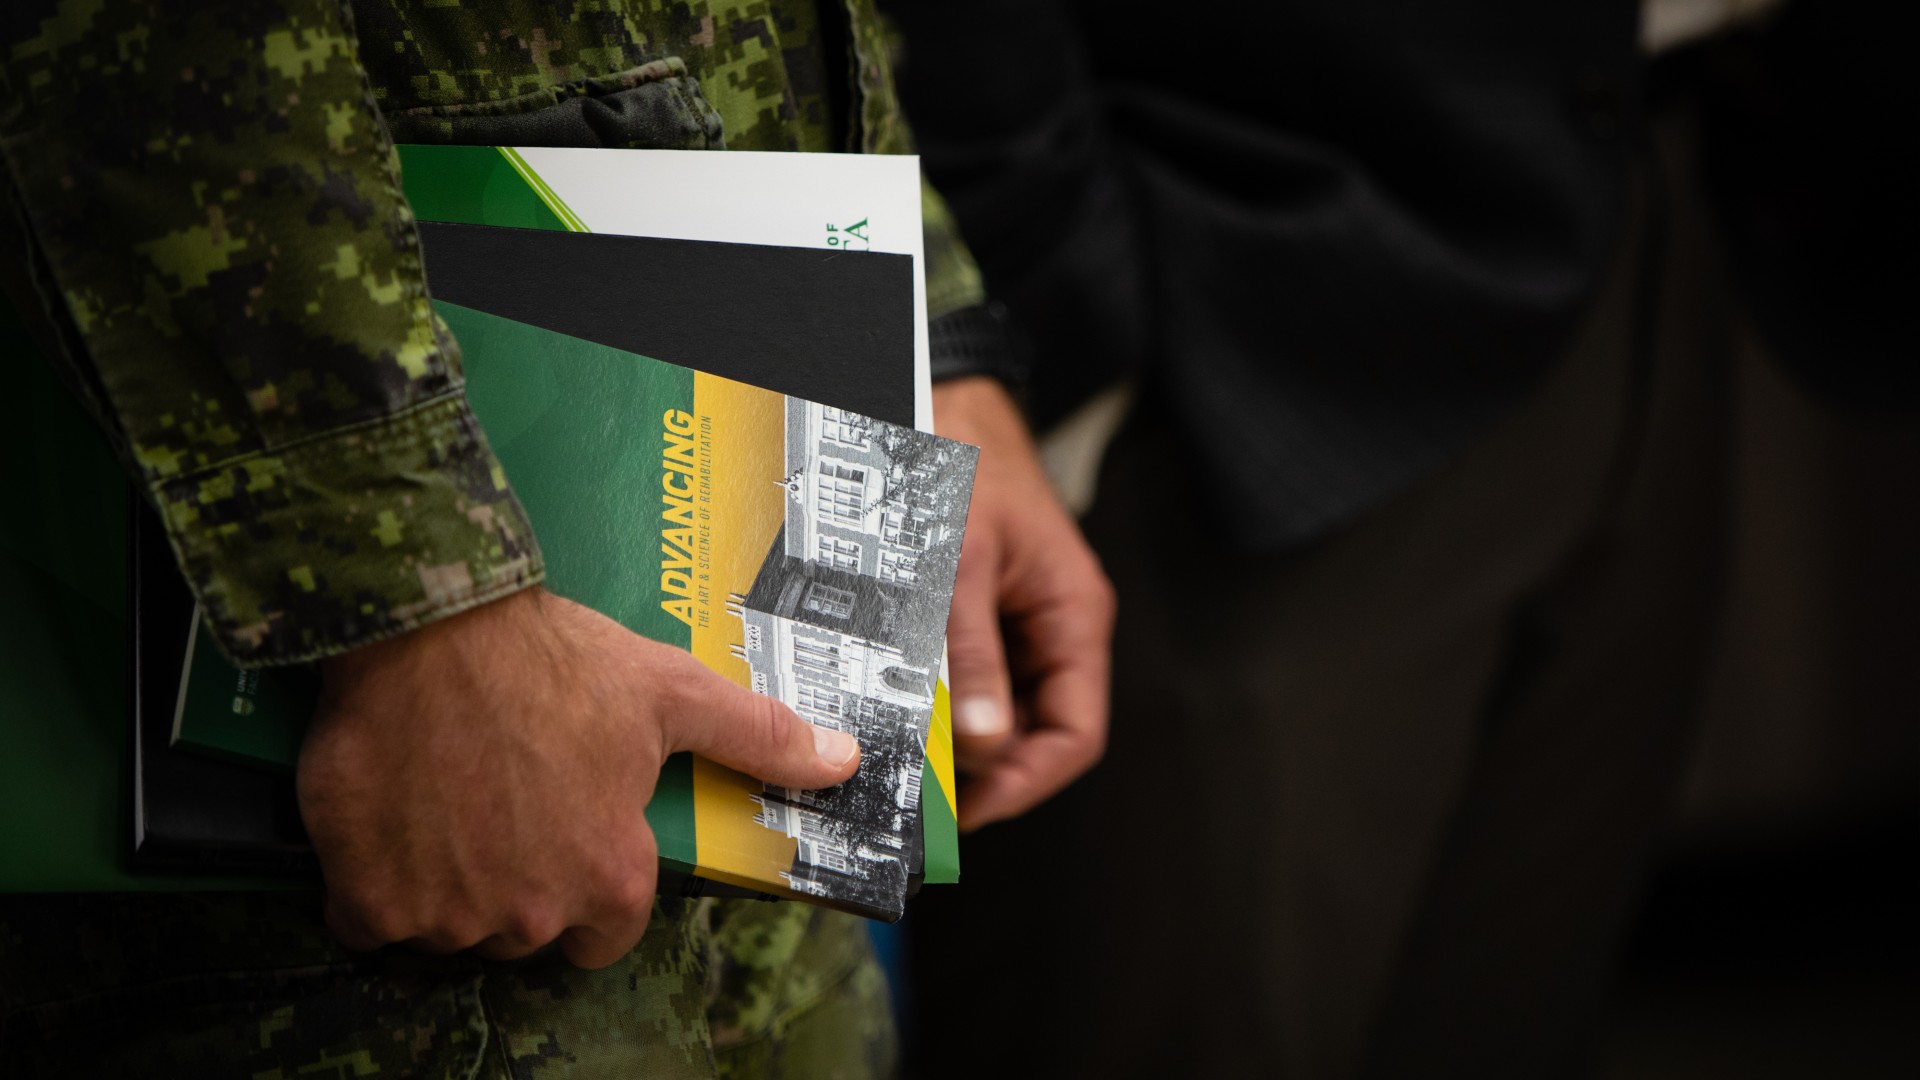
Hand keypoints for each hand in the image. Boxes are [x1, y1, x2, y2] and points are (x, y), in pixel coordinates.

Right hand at [297, 587, 859, 968]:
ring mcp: (446, 913)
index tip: (566, 835)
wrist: (429, 625)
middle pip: (524, 930)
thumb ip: (757, 739)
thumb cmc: (555, 658)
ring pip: (446, 925)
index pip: (606, 935)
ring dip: (443, 880)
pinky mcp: (368, 900)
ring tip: (445, 792)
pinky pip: (368, 920)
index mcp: (610, 877)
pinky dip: (371, 882)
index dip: (589, 886)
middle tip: (500, 798)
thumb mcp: (670, 692)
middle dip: (515, 880)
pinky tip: (388, 816)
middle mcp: (531, 912)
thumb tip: (843, 762)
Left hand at [934, 376, 1114, 829]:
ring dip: (949, 732)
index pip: (1074, 734)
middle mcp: (1052, 626)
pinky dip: (929, 692)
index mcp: (1074, 616)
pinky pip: (961, 671)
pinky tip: (889, 701)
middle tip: (917, 793)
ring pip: (992, 705)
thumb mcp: (960, 560)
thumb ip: (969, 653)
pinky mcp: (975, 609)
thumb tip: (977, 740)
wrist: (939, 396)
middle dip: (980, 768)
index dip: (1026, 783)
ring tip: (896, 753)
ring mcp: (1014, 620)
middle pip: (1033, 730)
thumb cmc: (963, 460)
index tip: (969, 812)